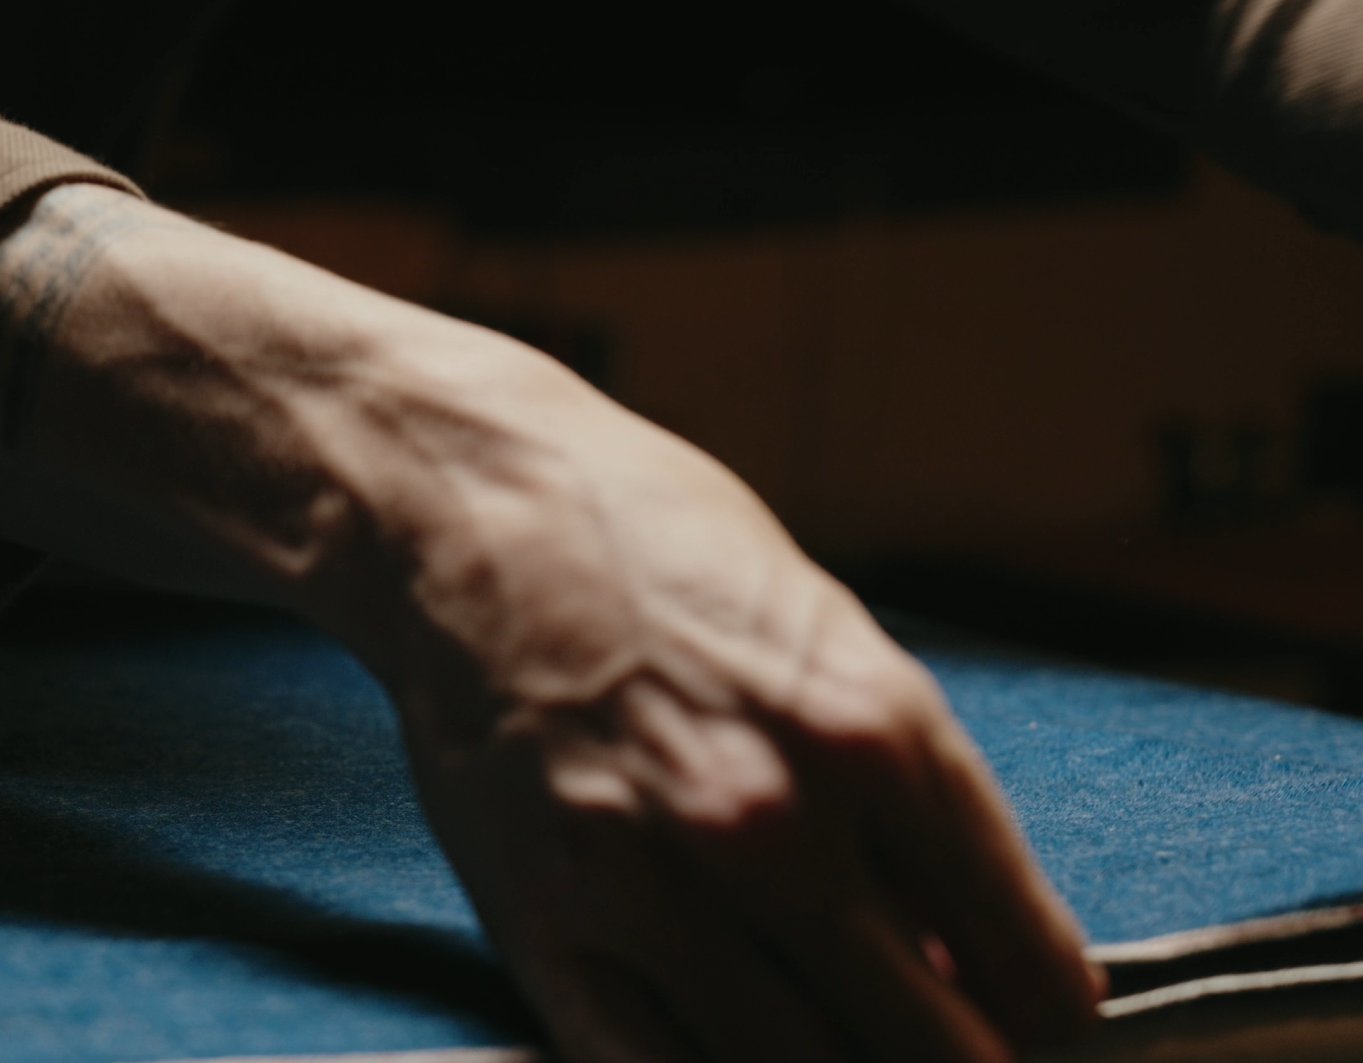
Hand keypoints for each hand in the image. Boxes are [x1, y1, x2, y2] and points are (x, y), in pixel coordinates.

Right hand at [354, 367, 1105, 1060]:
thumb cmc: (656, 551)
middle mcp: (772, 823)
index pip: (1033, 972)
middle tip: (934, 1035)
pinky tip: (727, 1048)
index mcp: (874, 737)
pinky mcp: (545, 926)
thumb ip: (908, 799)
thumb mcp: (831, 637)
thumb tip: (966, 956)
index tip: (1029, 1025)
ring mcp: (650, 886)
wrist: (465, 507)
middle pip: (935, 1052)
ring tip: (830, 1032)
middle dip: (957, 1060)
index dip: (1048, 1021)